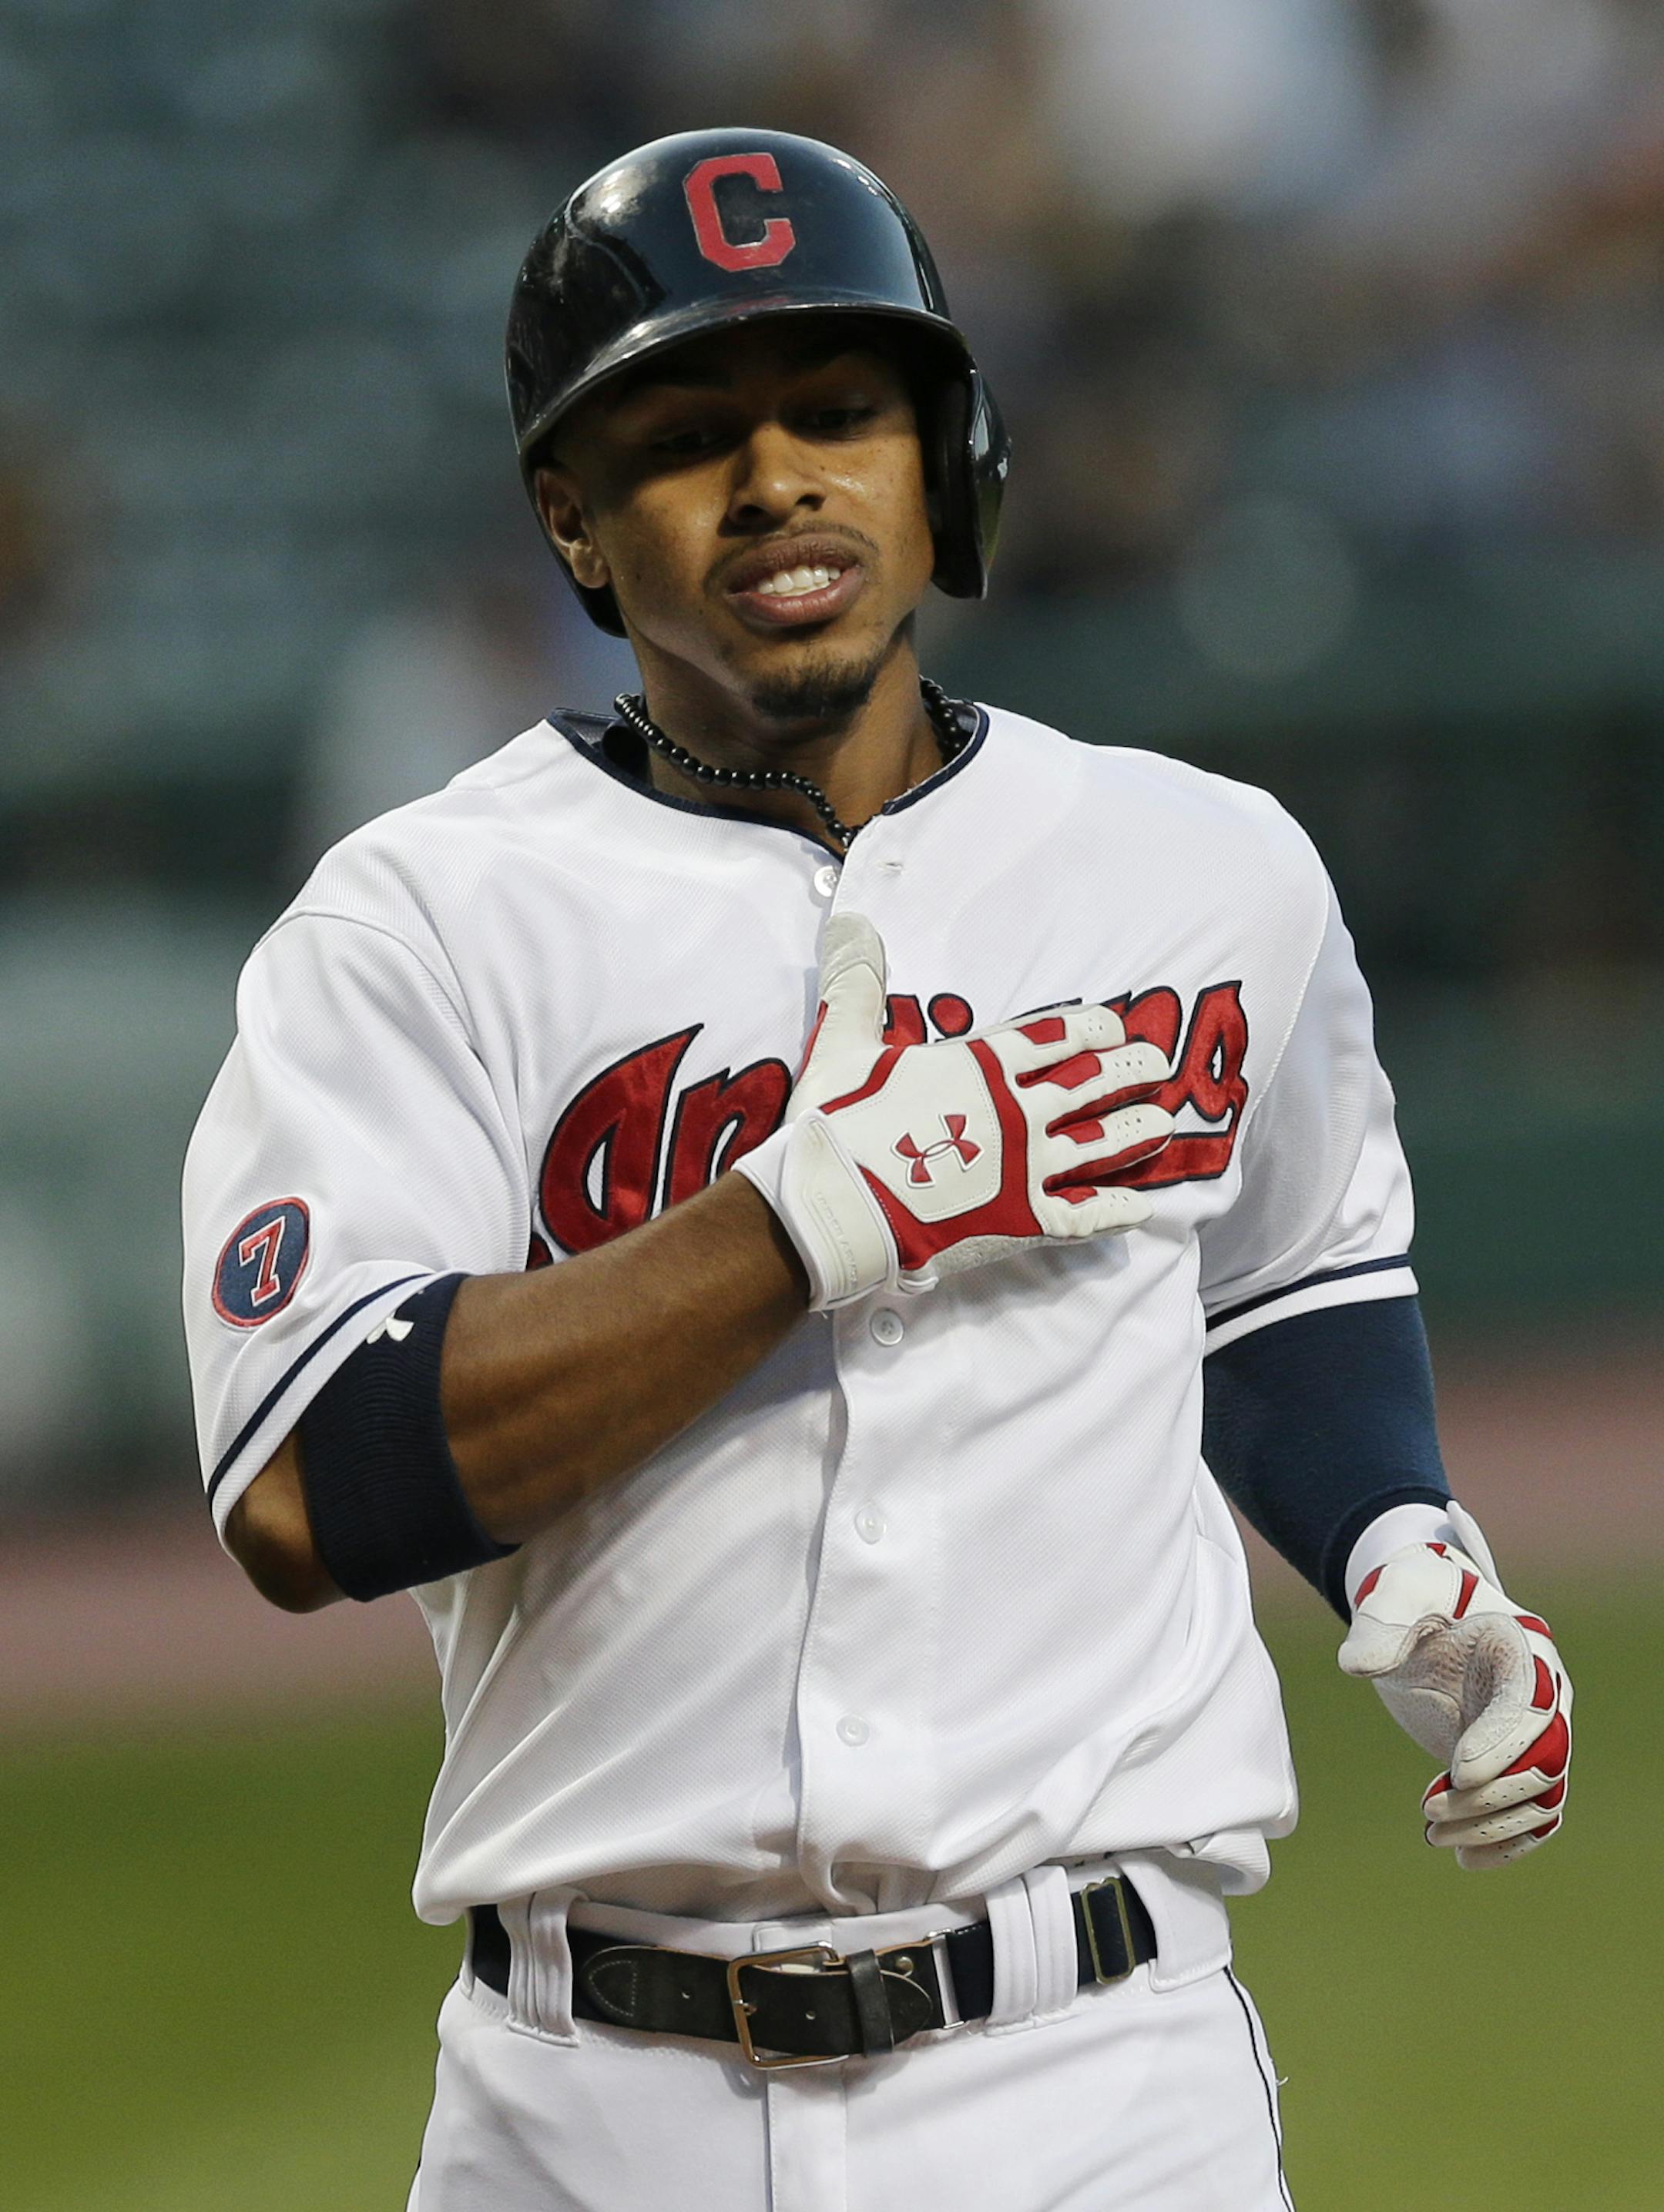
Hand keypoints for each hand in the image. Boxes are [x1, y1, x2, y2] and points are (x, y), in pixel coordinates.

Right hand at [736, 913, 1173, 1307]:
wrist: (834, 1208)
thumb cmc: (836, 1125)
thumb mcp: (844, 1041)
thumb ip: (859, 982)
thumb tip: (851, 919)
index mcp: (979, 1065)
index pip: (1053, 1035)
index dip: (1090, 1028)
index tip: (1115, 1025)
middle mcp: (1016, 1110)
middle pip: (1089, 1082)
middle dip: (1128, 1070)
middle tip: (1157, 1064)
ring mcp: (1026, 1166)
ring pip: (1100, 1144)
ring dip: (1135, 1132)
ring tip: (1164, 1123)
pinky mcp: (1023, 1221)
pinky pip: (1086, 1215)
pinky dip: (1117, 1209)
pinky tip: (1143, 1207)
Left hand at [1338, 1540, 1571, 1868]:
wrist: (1424, 1611)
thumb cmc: (1412, 1596)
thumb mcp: (1393, 1596)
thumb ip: (1379, 1626)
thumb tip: (1358, 1665)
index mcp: (1520, 1646)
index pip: (1531, 1704)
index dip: (1502, 1742)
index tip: (1457, 1772)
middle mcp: (1545, 1692)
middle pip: (1546, 1758)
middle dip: (1493, 1793)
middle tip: (1428, 1809)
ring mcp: (1536, 1731)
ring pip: (1543, 1794)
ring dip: (1493, 1824)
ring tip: (1433, 1836)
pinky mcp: (1517, 1760)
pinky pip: (1535, 1812)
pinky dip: (1508, 1841)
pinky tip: (1466, 1861)